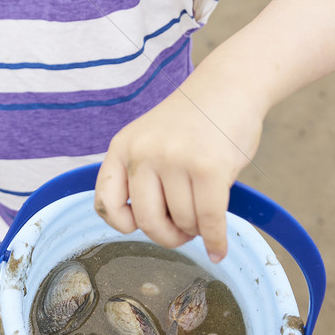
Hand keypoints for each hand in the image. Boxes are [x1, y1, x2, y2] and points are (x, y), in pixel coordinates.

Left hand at [94, 83, 262, 262]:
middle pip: (147, 222)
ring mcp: (175, 158)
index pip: (105, 203)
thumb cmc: (193, 122)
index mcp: (122, 146)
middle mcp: (143, 152)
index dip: (124, 224)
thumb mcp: (151, 140)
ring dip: (196, 230)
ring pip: (182, 222)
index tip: (141, 226)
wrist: (229, 86)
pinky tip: (219, 248)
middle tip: (183, 232)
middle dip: (168, 237)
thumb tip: (147, 227)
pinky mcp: (208, 167)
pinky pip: (209, 221)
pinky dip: (216, 240)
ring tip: (205, 214)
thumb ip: (142, 176)